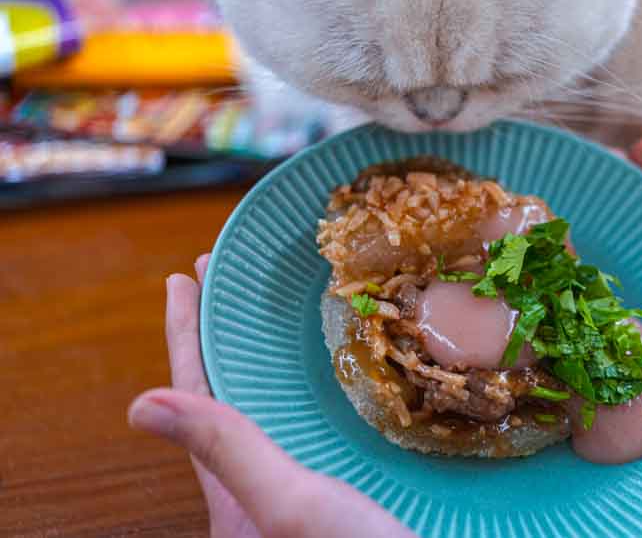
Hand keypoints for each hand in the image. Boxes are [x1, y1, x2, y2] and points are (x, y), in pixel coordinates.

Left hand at [128, 257, 411, 537]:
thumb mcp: (289, 507)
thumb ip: (228, 454)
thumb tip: (140, 405)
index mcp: (238, 488)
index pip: (198, 395)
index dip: (186, 331)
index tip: (186, 276)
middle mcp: (271, 484)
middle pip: (238, 392)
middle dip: (231, 331)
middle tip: (236, 276)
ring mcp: (317, 485)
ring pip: (287, 404)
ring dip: (280, 352)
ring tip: (288, 305)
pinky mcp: (360, 486)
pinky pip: (332, 421)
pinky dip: (331, 381)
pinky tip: (358, 361)